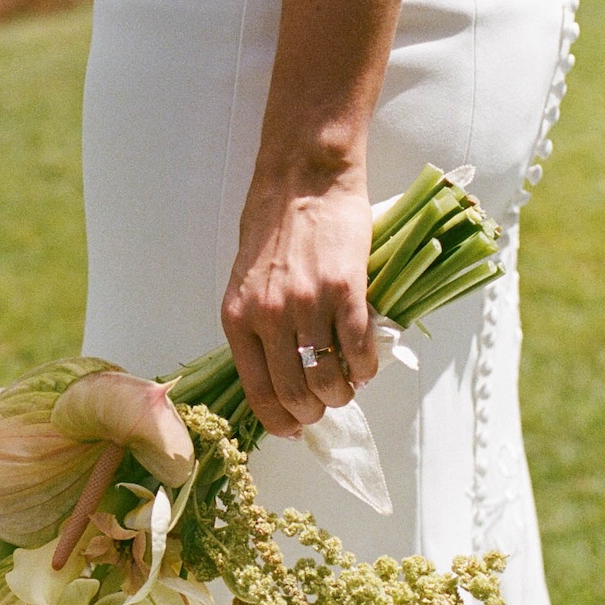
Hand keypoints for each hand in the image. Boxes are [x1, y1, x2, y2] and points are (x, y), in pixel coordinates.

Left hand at [220, 162, 378, 438]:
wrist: (304, 177)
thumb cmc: (273, 224)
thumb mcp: (245, 280)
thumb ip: (257, 325)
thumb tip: (277, 371)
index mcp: (238, 318)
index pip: (257, 391)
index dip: (278, 420)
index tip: (293, 428)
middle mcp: (269, 318)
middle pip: (295, 393)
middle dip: (313, 413)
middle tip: (325, 408)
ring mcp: (308, 306)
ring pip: (328, 379)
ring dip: (342, 393)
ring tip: (348, 386)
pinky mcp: (346, 291)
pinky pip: (359, 350)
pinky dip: (366, 367)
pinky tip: (366, 365)